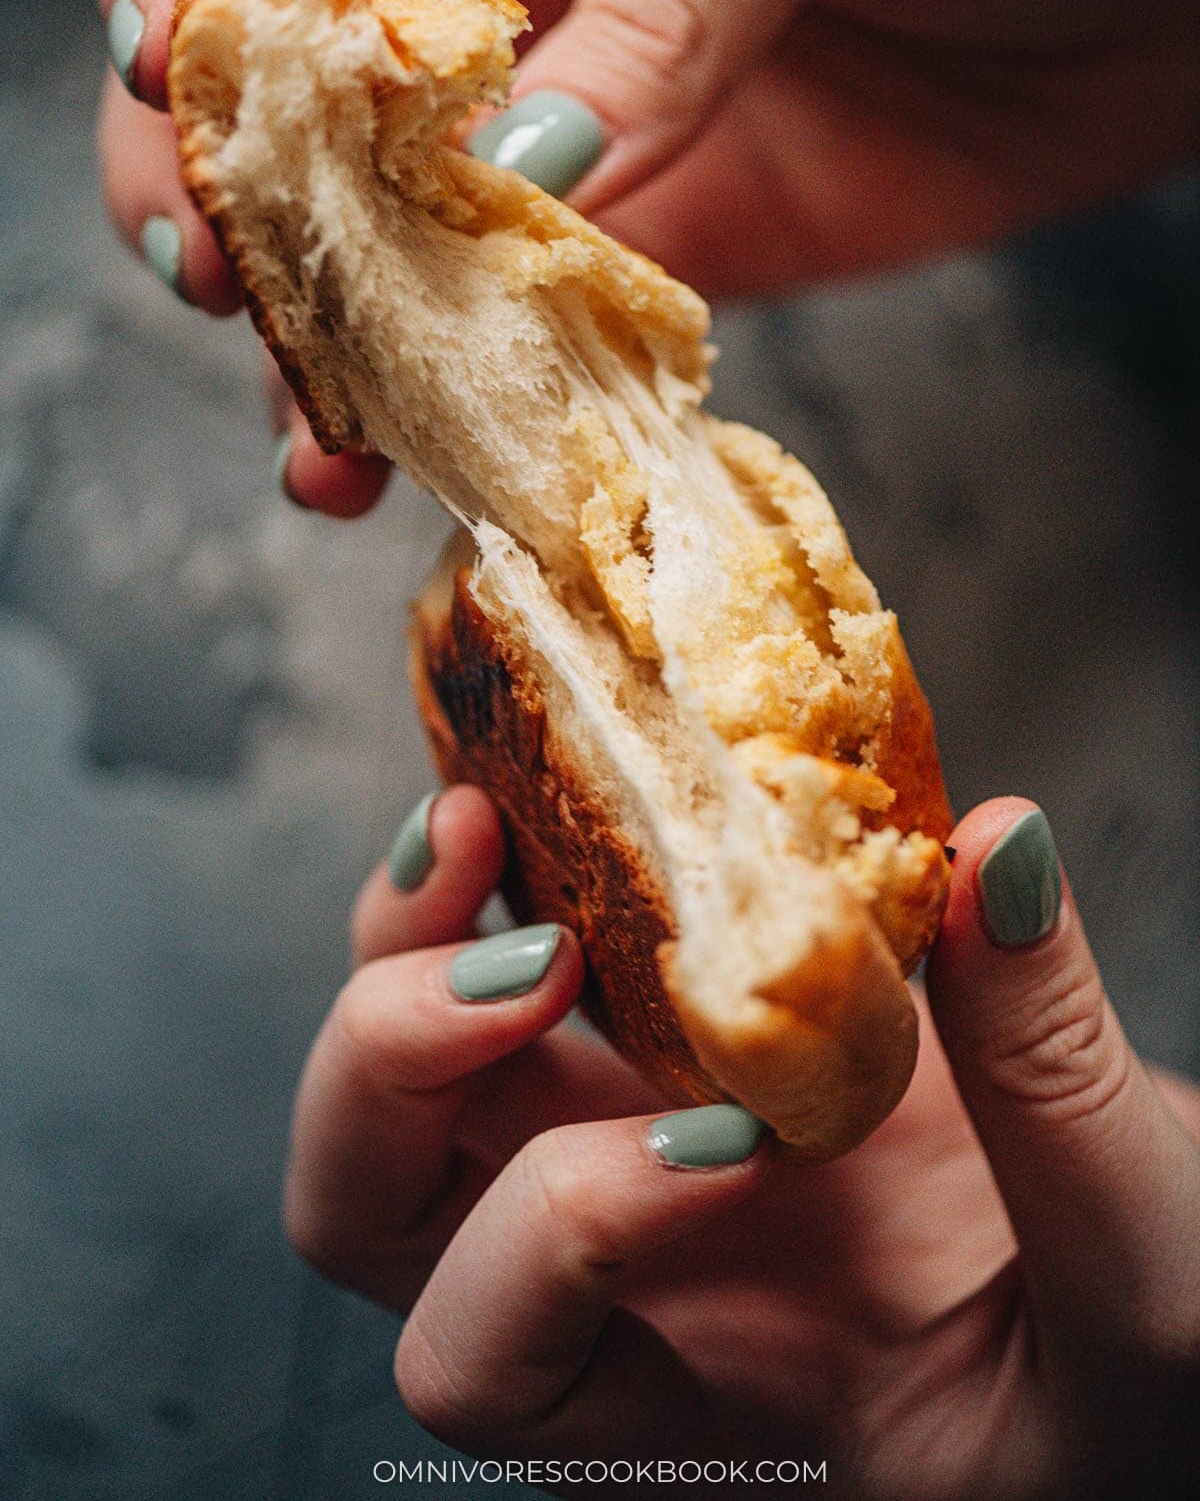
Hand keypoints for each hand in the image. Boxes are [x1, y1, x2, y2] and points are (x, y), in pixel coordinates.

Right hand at [93, 0, 1199, 515]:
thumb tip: (516, 174)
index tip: (163, 64)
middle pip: (272, 72)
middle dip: (215, 178)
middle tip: (220, 282)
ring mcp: (588, 120)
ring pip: (378, 233)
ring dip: (320, 335)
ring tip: (322, 433)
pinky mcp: (670, 246)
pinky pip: (523, 330)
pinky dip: (462, 403)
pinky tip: (422, 465)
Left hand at [285, 787, 1199, 1496]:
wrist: (1163, 1340)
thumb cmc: (1148, 1391)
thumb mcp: (1154, 1288)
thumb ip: (1063, 1089)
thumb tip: (997, 852)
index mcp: (688, 1422)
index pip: (485, 1359)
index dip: (556, 1228)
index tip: (732, 1136)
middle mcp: (611, 1296)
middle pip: (368, 1206)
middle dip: (389, 1065)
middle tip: (527, 959)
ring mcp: (622, 1163)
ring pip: (412, 1068)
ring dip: (411, 940)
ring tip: (489, 820)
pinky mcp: (666, 1055)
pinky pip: (523, 959)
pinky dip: (513, 873)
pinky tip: (563, 786)